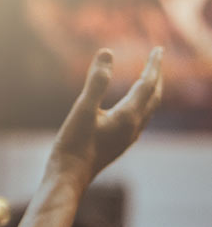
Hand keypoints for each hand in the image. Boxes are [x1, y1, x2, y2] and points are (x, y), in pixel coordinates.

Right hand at [49, 47, 163, 184]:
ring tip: (148, 79)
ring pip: (148, 109)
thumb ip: (96, 81)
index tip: (158, 48)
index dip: (153, 65)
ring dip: (150, 91)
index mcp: (128, 116)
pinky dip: (141, 104)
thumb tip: (107, 52)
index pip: (147, 83)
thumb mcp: (82, 109)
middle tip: (157, 59)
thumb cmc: (73, 145)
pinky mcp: (118, 144)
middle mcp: (133, 127)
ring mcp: (127, 137)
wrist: (69, 177)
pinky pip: (138, 119)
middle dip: (157, 76)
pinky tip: (130, 107)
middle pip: (154, 96)